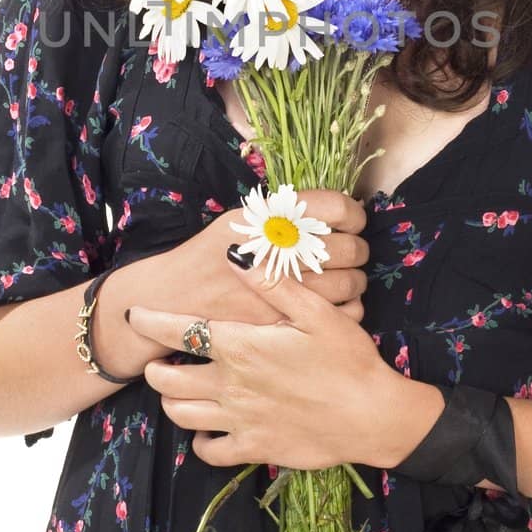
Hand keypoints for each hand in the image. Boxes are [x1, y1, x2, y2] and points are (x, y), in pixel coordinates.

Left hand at [127, 267, 393, 470]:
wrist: (372, 416)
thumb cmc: (348, 358)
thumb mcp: (316, 311)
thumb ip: (273, 283)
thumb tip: (235, 254)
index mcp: (241, 347)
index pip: (179, 331)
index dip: (150, 322)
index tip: (134, 313)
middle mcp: (231, 385)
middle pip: (168, 380)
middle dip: (154, 368)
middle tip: (157, 360)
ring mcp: (239, 420)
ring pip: (181, 415)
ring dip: (171, 402)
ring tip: (177, 391)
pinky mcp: (253, 448)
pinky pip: (209, 451)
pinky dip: (199, 440)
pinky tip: (208, 429)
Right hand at [162, 188, 370, 329]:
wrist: (174, 298)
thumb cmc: (209, 255)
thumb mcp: (241, 219)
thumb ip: (284, 213)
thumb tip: (330, 212)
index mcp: (274, 219)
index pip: (338, 209)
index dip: (354, 215)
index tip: (352, 223)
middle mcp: (284, 252)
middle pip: (350, 248)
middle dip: (357, 249)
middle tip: (351, 253)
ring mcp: (288, 291)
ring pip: (351, 283)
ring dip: (355, 279)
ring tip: (343, 278)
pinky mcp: (288, 323)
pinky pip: (342, 314)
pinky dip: (346, 308)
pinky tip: (334, 305)